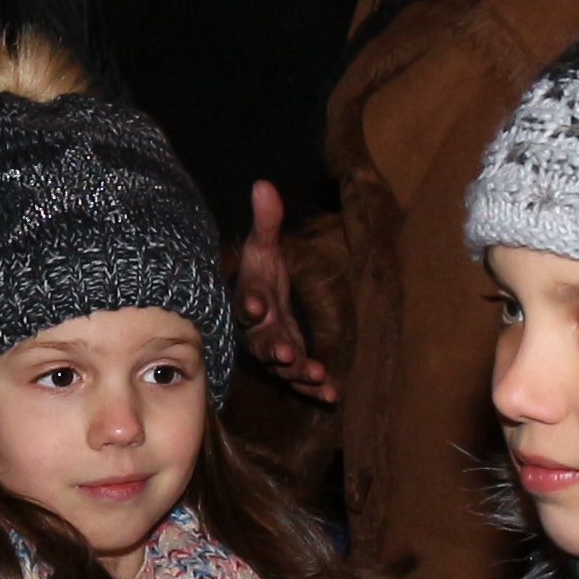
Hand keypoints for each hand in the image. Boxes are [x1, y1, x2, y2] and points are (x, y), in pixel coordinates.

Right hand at [237, 183, 337, 401]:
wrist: (261, 304)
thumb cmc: (261, 275)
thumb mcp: (264, 249)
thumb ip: (266, 222)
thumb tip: (264, 184)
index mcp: (249, 300)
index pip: (245, 302)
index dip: (250, 304)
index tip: (257, 305)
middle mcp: (257, 331)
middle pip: (261, 342)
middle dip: (272, 347)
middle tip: (284, 352)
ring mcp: (274, 352)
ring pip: (282, 368)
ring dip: (298, 372)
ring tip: (316, 374)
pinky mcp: (292, 366)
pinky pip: (301, 382)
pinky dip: (316, 390)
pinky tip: (334, 395)